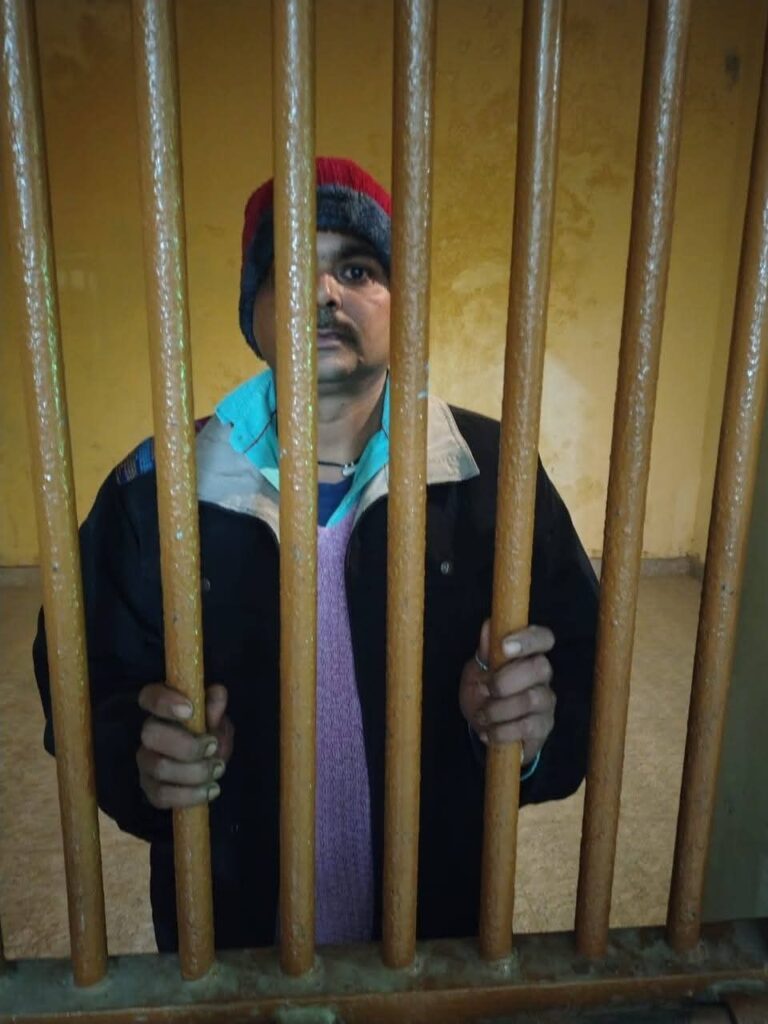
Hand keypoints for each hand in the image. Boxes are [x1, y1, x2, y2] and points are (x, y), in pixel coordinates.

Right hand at [136, 683, 234, 808]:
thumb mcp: (216, 718)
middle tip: (213, 747)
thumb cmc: (208, 732)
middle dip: (186, 744)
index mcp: (161, 708)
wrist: (206, 762)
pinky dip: (190, 795)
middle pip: (150, 735)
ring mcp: (146, 762)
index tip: (190, 710)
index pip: (149, 697)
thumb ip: (215, 707)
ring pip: (159, 767)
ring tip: (218, 769)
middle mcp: (148, 734)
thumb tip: (217, 693)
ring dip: (194, 771)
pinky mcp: (150, 789)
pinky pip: (162, 795)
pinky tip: (211, 790)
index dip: (165, 702)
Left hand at [459, 621, 555, 764]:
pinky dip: (501, 731)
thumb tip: (489, 626)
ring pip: (533, 699)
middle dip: (506, 680)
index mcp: (528, 654)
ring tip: (482, 715)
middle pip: (541, 667)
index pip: (543, 637)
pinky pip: (528, 727)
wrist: (484, 728)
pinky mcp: (543, 727)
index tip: (504, 647)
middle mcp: (543, 676)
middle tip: (484, 690)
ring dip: (499, 709)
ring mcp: (546, 702)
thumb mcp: (476, 670)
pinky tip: (488, 732)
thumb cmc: (483, 692)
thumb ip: (484, 652)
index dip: (528, 639)